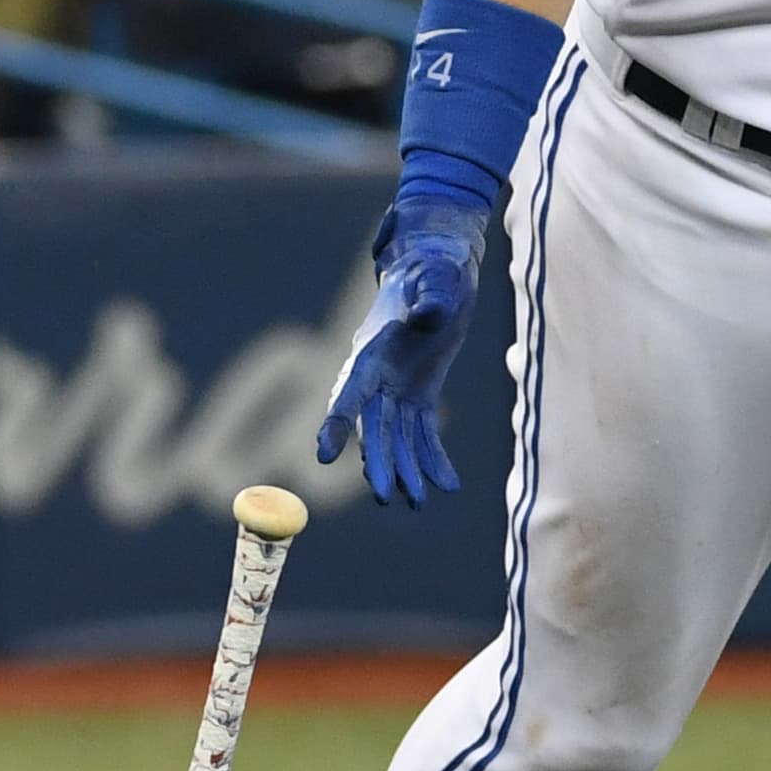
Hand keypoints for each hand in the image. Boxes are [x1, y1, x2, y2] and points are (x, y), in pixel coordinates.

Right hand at [316, 193, 489, 503]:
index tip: (322, 455)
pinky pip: (422, 432)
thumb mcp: (437, 280)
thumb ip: (431, 298)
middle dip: (378, 462)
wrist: (439, 268)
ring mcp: (397, 386)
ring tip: (418, 502)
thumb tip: (427, 316)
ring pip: (395, 437)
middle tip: (387, 498)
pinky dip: (433, 458)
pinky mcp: (419, 392)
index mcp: (372, 351)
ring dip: (405, 469)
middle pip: (372, 426)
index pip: (349, 393)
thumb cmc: (434, 269)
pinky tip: (448, 484)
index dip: (334, 424)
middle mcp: (378, 375)